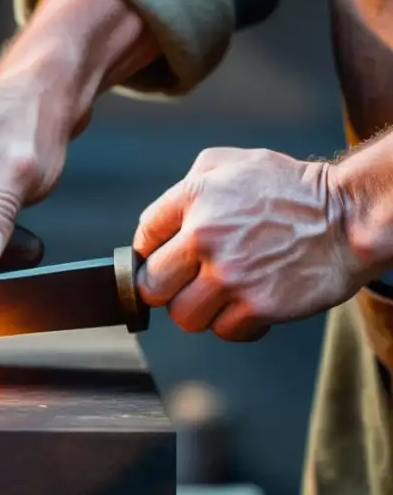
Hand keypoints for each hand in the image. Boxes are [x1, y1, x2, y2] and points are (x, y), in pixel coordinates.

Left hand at [133, 147, 364, 340]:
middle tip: (187, 284)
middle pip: (151, 286)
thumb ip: (192, 183)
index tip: (166, 259)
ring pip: (182, 316)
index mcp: (195, 197)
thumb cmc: (292, 189)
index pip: (144, 236)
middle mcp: (204, 235)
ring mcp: (230, 274)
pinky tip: (250, 304)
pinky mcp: (257, 305)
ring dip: (200, 311)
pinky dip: (236, 324)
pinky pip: (224, 331)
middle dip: (166, 289)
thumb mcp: (236, 163)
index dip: (153, 252)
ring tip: (221, 295)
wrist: (350, 217)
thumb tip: (162, 221)